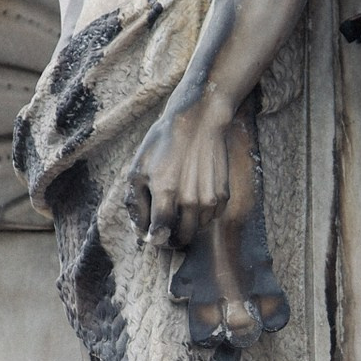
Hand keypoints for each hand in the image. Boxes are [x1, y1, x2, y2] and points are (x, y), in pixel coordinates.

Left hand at [127, 105, 232, 249]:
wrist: (198, 121)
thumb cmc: (163, 143)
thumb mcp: (138, 169)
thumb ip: (136, 204)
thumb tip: (141, 230)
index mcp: (166, 194)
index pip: (160, 235)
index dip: (154, 238)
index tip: (152, 234)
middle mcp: (190, 201)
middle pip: (181, 238)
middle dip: (171, 237)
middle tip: (165, 226)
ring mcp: (210, 199)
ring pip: (197, 229)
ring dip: (186, 225)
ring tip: (179, 204)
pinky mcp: (223, 195)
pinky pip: (210, 217)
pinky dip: (201, 214)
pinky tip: (194, 195)